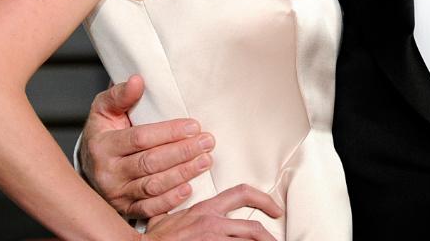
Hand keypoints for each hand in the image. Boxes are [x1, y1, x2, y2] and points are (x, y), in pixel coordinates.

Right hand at [79, 76, 216, 219]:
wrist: (88, 164)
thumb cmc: (103, 132)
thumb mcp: (104, 109)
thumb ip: (120, 94)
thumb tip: (138, 80)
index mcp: (103, 144)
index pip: (140, 138)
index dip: (169, 133)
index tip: (194, 125)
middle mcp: (108, 172)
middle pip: (150, 163)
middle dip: (182, 152)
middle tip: (207, 142)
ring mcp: (116, 193)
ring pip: (153, 186)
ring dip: (182, 174)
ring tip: (205, 162)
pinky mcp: (125, 209)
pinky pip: (150, 209)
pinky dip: (170, 201)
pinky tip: (188, 190)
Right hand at [145, 185, 283, 240]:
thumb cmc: (154, 240)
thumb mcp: (165, 217)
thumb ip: (173, 207)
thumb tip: (172, 201)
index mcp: (206, 209)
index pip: (242, 193)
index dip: (263, 199)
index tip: (275, 208)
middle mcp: (213, 223)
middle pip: (253, 228)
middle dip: (269, 237)